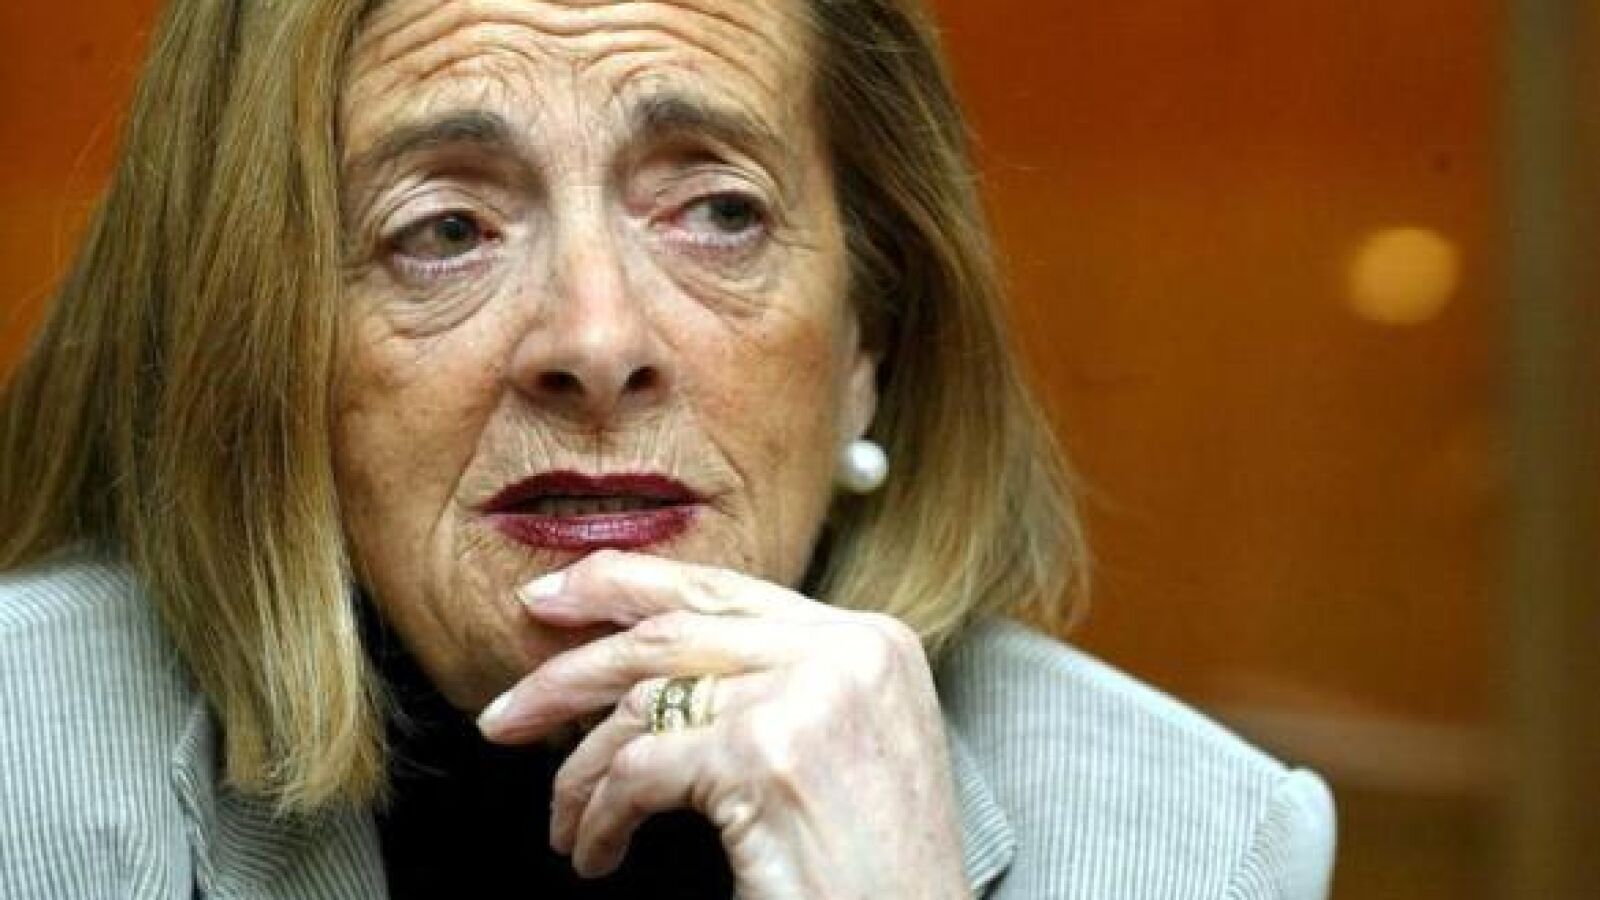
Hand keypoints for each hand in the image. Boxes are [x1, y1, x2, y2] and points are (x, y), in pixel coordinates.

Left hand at [477, 549, 970, 899]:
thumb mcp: (836, 747)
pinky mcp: (765, 753)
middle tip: (506, 710)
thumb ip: (769, 685)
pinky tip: (599, 853)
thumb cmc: (871, 869)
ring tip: (565, 819)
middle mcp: (845, 651)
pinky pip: (640, 770)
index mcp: (871, 640)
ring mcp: (808, 695)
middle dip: (570, 670)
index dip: (626, 584)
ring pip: (643, 703)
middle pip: (670, 632)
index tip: (556, 596)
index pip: (725, 589)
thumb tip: (645, 666)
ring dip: (580, 769)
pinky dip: (601, 817)